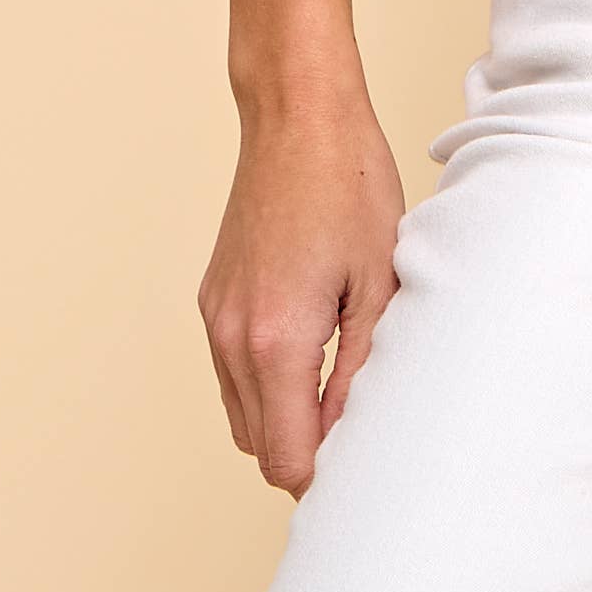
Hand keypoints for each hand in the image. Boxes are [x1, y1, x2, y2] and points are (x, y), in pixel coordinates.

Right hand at [198, 84, 408, 497]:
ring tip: (341, 383)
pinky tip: (312, 349)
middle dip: (307, 451)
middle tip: (362, 421)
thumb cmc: (351, 186)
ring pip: (242, 415)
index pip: (286, 459)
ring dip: (284, 419)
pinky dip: (265, 384)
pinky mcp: (212, 300)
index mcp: (276, 341)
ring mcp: (215, 319)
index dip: (328, 473)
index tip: (366, 454)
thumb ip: (362, 369)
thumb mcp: (379, 280)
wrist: (298, 118)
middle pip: (260, 448)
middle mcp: (232, 339)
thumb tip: (352, 432)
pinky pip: (231, 374)